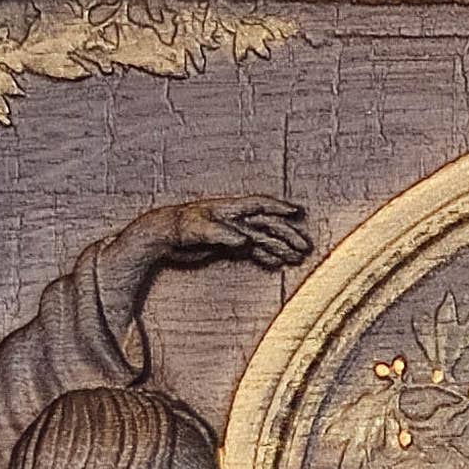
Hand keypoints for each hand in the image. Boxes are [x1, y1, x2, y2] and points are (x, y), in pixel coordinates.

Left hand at [141, 197, 315, 273]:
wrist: (164, 235)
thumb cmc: (181, 226)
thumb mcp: (201, 230)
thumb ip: (224, 235)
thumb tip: (246, 242)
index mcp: (231, 209)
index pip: (260, 205)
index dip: (278, 208)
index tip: (296, 212)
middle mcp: (235, 219)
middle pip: (267, 225)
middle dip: (287, 235)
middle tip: (303, 247)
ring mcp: (233, 232)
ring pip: (263, 239)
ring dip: (280, 248)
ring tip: (296, 257)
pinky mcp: (228, 245)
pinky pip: (252, 251)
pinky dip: (265, 256)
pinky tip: (276, 263)